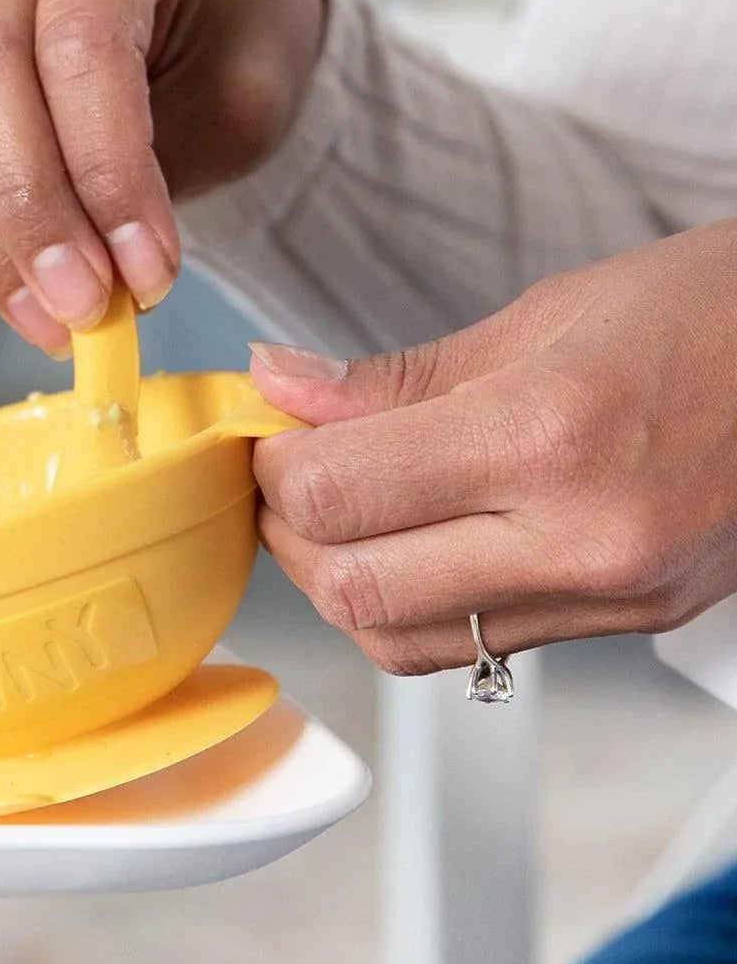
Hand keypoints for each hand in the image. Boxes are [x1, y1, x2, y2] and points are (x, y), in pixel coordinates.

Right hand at [0, 0, 325, 349]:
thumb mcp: (245, 85)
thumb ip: (173, 169)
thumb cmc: (233, 28)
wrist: (209, 8)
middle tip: (88, 304)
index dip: (108, 169)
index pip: (81, 40)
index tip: (148, 270)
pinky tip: (31, 299)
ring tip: (66, 318)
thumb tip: (107, 282)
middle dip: (35, 209)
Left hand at [250, 225, 736, 672]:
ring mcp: (610, 595)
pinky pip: (474, 648)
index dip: (273, 464)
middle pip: (352, 588)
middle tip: (290, 471)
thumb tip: (281, 388)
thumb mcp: (544, 315)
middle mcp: (580, 538)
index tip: (270, 429)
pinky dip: (414, 607)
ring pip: (401, 641)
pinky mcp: (629, 626)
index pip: (336, 494)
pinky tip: (412, 544)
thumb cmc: (712, 315)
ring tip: (344, 512)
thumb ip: (396, 377)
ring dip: (342, 582)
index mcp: (549, 436)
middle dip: (289, 532)